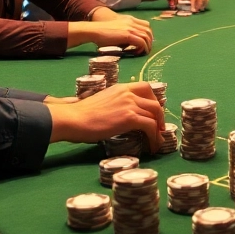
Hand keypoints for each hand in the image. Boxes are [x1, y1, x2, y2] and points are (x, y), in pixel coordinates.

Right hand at [48, 83, 164, 150]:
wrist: (73, 119)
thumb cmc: (80, 115)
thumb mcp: (101, 102)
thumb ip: (113, 104)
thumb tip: (117, 115)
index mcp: (120, 88)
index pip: (145, 87)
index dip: (154, 100)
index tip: (154, 112)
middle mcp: (127, 93)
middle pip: (155, 102)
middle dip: (160, 116)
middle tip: (160, 128)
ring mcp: (129, 104)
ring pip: (155, 115)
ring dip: (159, 130)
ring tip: (157, 142)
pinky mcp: (129, 118)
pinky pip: (150, 126)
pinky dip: (154, 137)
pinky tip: (152, 146)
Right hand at [93, 15, 153, 53]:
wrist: (94, 30)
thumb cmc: (101, 32)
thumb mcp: (116, 29)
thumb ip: (124, 33)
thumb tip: (130, 44)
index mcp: (129, 19)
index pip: (146, 25)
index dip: (148, 34)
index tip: (145, 42)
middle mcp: (132, 22)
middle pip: (148, 31)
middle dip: (149, 41)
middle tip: (146, 49)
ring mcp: (130, 27)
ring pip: (147, 36)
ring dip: (147, 46)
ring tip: (143, 53)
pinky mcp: (127, 34)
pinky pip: (141, 42)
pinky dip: (142, 48)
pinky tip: (137, 53)